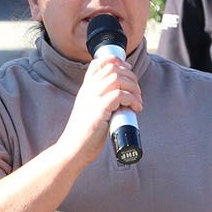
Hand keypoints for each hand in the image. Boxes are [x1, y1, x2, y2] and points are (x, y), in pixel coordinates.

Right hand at [59, 54, 141, 168]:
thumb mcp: (90, 110)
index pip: (98, 63)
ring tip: (137, 100)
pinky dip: (131, 99)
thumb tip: (122, 99)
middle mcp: (88, 90)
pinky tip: (135, 108)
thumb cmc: (85, 133)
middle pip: (113, 68)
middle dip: (130, 76)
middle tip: (137, 91)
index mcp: (86, 88)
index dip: (116, 61)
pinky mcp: (99, 110)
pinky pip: (119, 95)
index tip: (128, 70)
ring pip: (118, 79)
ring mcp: (93, 98)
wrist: (73, 149)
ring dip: (133, 88)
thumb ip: (101, 101)